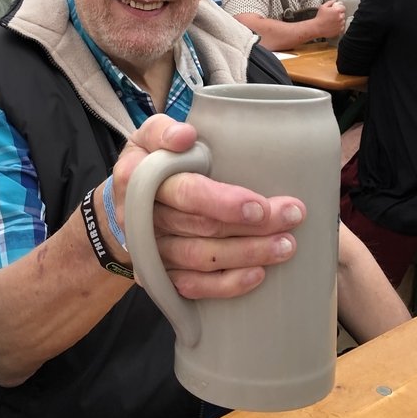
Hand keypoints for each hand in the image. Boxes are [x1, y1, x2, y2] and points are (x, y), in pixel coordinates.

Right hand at [109, 115, 304, 300]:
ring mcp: (151, 251)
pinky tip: (258, 275)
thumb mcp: (149, 136)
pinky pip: (192, 287)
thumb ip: (164, 130)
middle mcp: (142, 219)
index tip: (259, 205)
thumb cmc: (149, 161)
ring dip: (247, 254)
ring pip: (201, 259)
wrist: (124, 202)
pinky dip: (226, 285)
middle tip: (292, 216)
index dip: (222, 202)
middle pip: (202, 227)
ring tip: (285, 246)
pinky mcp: (159, 276)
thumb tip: (185, 136)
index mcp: (139, 179)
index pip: (184, 193)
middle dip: (252, 226)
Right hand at [313, 0, 345, 37]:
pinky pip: (342, 26)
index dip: (339, 8)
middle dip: (339, 14)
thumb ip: (330, 2)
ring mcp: (341, 24)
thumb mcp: (323, 7)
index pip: (343, 7)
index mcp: (337, 10)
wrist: (317, 28)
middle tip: (332, 16)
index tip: (336, 10)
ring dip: (339, 20)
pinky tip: (333, 25)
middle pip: (343, 14)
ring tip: (332, 21)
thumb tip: (335, 0)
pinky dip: (339, 26)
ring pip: (343, 20)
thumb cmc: (320, 17)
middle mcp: (340, 17)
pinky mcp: (340, 29)